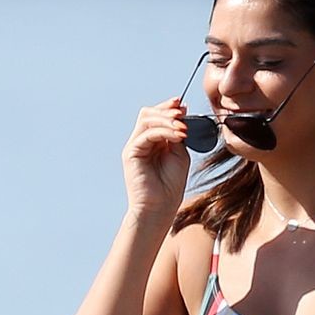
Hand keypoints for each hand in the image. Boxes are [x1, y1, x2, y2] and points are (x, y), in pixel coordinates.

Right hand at [122, 99, 189, 223]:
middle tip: (183, 114)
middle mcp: (141, 142)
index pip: (156, 116)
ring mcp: (134, 146)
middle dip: (167, 111)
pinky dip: (164, 131)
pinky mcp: (131, 153)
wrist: (159, 207)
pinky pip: (147, 134)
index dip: (169, 108)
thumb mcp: (179, 154)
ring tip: (182, 128)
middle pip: (148, 113)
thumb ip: (178, 135)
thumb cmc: (170, 186)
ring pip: (146, 119)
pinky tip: (178, 136)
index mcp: (153, 141)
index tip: (183, 106)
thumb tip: (180, 113)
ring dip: (167, 119)